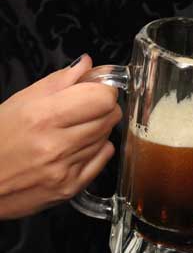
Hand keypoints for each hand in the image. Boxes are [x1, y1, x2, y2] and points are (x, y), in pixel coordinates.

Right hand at [0, 54, 121, 218]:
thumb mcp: (21, 101)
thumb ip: (60, 80)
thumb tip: (87, 64)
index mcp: (43, 117)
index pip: (102, 98)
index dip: (104, 89)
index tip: (97, 89)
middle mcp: (57, 145)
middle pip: (110, 116)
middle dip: (104, 106)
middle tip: (87, 107)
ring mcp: (65, 169)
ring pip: (107, 136)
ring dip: (98, 127)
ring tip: (74, 128)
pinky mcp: (70, 187)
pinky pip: (103, 158)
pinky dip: (97, 148)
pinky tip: (77, 146)